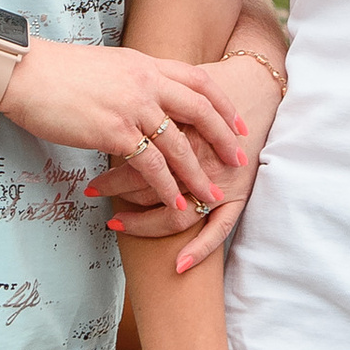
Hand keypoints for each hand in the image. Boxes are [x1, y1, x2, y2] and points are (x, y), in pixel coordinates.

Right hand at [0, 43, 247, 217]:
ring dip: (198, 174)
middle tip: (239, 160)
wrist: (24, 72)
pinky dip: (167, 187)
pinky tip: (176, 203)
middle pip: (200, 110)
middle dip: (224, 138)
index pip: (197, 79)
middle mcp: (145, 82)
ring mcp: (132, 107)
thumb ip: (129, 79)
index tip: (236, 121)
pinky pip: (151, 165)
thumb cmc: (55, 73)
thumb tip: (140, 94)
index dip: (221, 102)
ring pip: (179, 144)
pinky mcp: (114, 131)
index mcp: (144, 64)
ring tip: (211, 196)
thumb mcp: (104, 67)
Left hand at [87, 51, 282, 271]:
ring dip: (144, 223)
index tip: (91, 178)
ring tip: (115, 222)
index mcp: (185, 132)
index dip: (111, 172)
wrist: (258, 84)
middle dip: (117, 192)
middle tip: (93, 195)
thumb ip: (148, 99)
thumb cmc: (212, 85)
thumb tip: (106, 105)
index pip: (140, 159)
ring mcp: (222, 180)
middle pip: (151, 184)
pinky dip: (200, 249)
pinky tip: (178, 266)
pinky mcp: (240, 194)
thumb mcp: (177, 83)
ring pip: (177, 211)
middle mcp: (202, 159)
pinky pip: (219, 229)